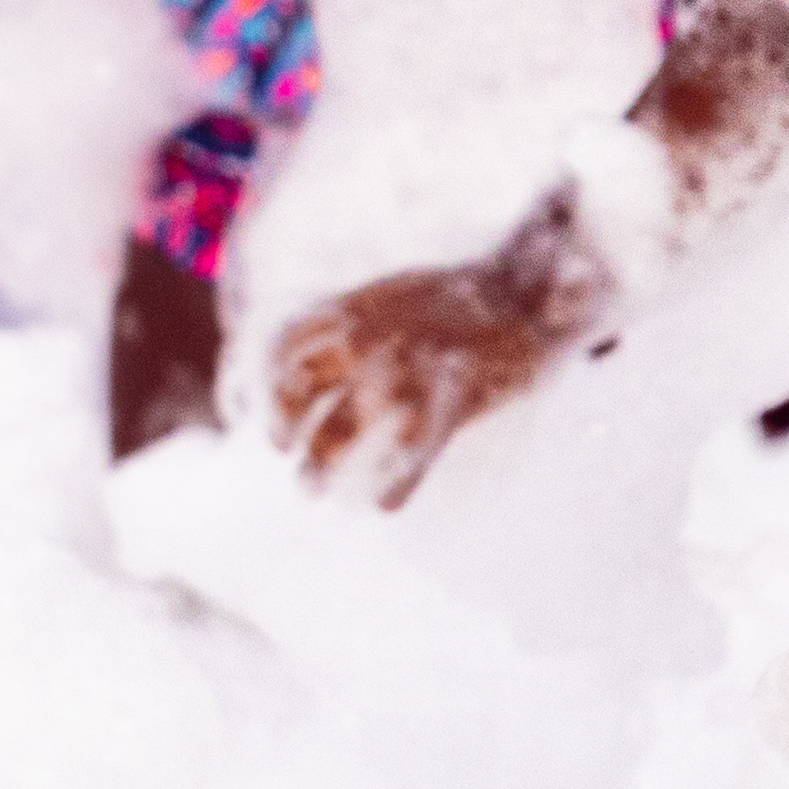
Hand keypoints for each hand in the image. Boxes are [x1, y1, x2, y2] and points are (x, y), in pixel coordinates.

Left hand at [268, 196, 615, 505]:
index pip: (288, 343)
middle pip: (309, 387)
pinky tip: (385, 505)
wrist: (535, 283)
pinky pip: (418, 446)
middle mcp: (378, 333)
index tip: (252, 410)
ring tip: (309, 490)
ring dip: (323, 461)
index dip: (263, 380)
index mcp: (360, 305)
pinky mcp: (460, 392)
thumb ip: (355, 321)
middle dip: (286, 425)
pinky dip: (399, 481)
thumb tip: (316, 360)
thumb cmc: (465, 293)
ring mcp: (417, 364)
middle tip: (283, 452)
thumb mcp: (398, 291)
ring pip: (351, 422)